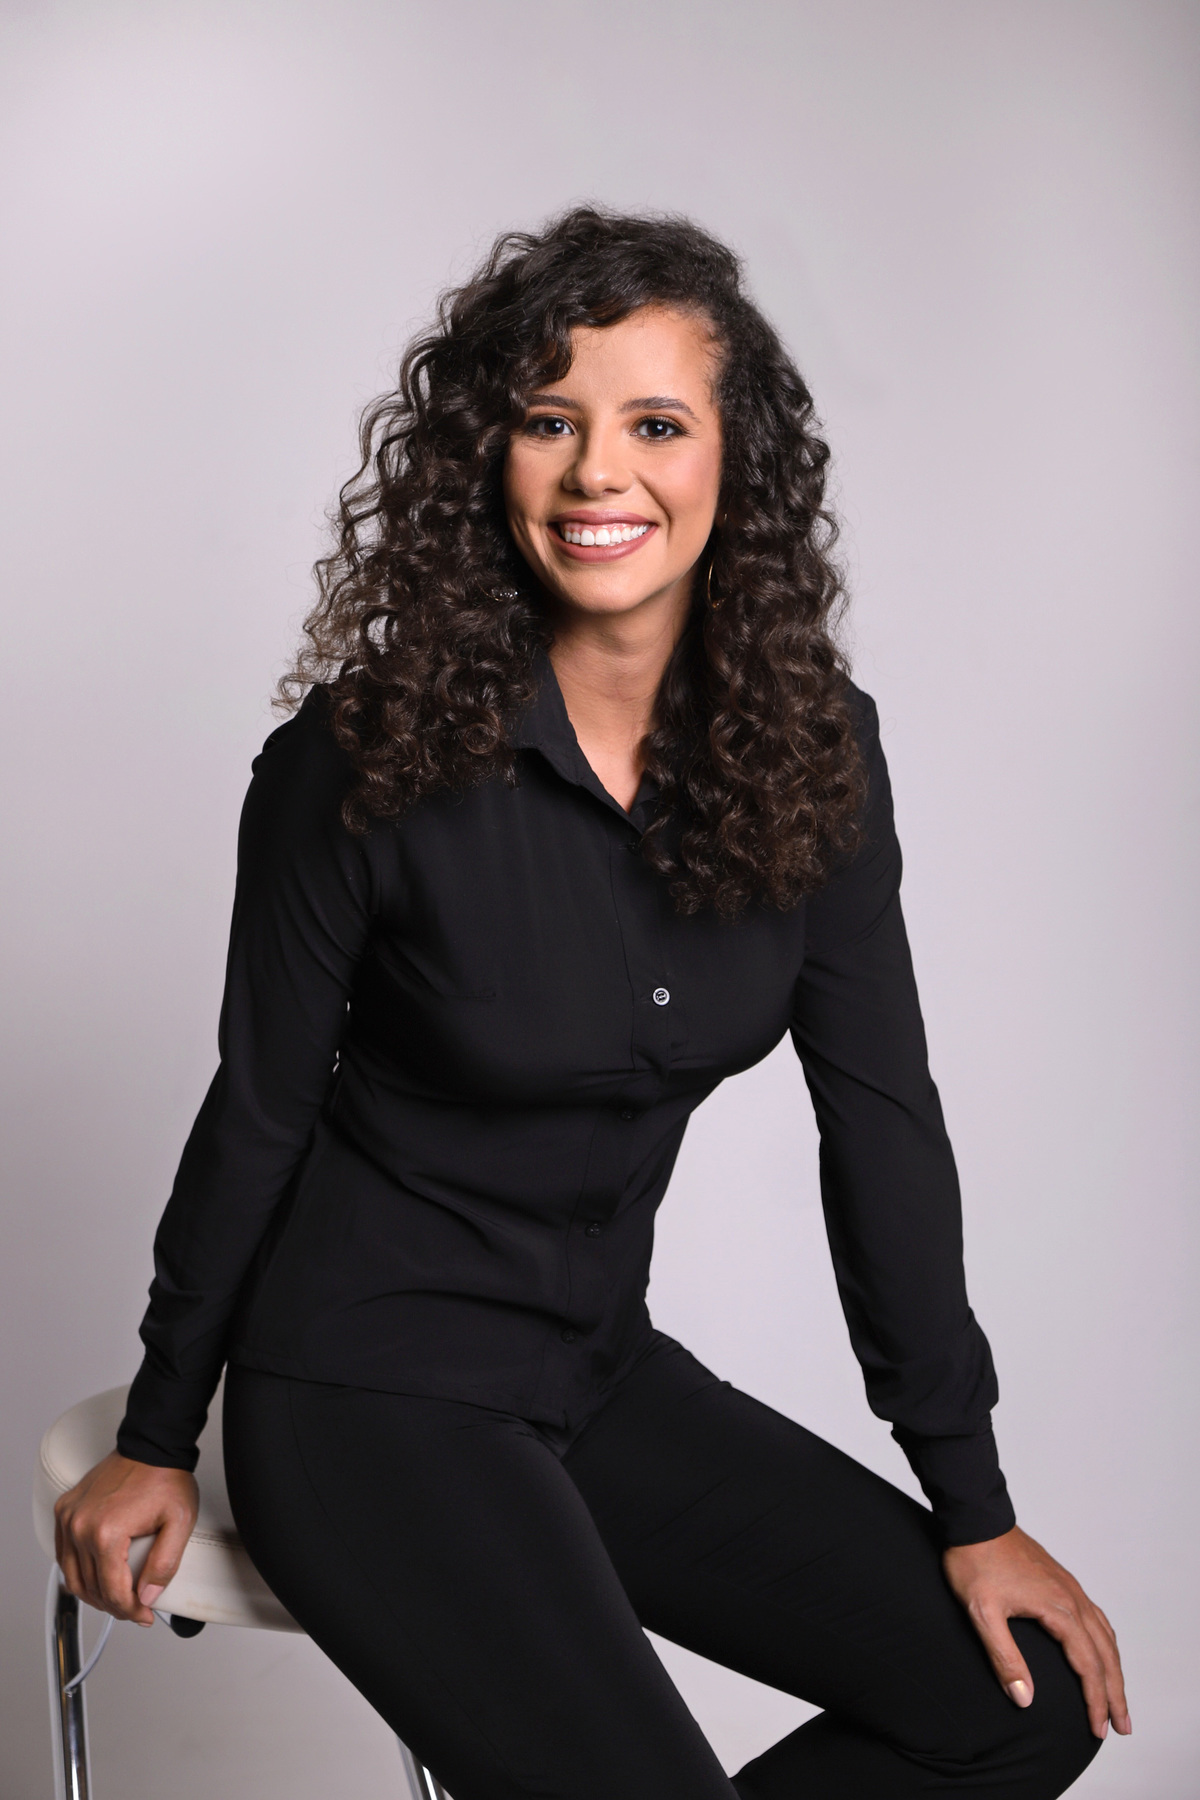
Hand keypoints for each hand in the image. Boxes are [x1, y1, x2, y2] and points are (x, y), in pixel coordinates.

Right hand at [54, 1452, 198, 1626]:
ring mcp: (69, 1517)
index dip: (130, 1611)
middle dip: (114, 1606)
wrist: (152, 1445)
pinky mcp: (65, 1510)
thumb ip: (164, 1565)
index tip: (144, 1616)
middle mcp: (80, 1526)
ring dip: (94, 1594)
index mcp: (106, 1532)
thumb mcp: (179, 1523)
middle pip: (90, 1587)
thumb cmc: (166, 1478)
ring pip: (72, 1575)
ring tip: (117, 1599)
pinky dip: (78, 1571)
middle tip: (135, 1610)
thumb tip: (146, 1598)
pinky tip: (97, 1577)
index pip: (112, 1591)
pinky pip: (64, 1553)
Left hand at [943, 1525, 1129, 1739]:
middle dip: (1115, 1693)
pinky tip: (1101, 1648)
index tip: (1098, 1730)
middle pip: (1105, 1653)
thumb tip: (1025, 1699)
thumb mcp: (982, 1614)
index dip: (1095, 1701)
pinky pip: (1095, 1616)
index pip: (1088, 1666)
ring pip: (1104, 1634)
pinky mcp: (1060, 1579)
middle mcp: (1072, 1597)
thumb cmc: (974, 1562)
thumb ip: (1004, 1658)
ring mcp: (1068, 1586)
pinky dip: (1105, 1641)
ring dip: (1114, 1668)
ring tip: (1118, 1696)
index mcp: (1058, 1608)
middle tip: (1123, 1726)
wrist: (973, 1518)